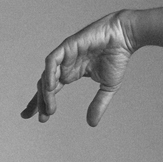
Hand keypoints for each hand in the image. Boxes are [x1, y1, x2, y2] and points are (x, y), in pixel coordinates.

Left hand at [21, 12, 133, 126]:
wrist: (123, 37)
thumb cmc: (117, 57)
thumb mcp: (107, 88)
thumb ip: (98, 105)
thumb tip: (91, 123)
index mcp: (71, 73)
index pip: (52, 90)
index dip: (43, 104)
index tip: (40, 119)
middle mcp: (65, 65)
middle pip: (44, 85)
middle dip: (39, 102)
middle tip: (40, 118)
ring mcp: (65, 55)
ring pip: (47, 75)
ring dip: (45, 93)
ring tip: (48, 109)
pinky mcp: (67, 46)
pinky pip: (52, 61)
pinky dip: (49, 74)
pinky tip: (50, 88)